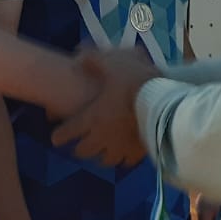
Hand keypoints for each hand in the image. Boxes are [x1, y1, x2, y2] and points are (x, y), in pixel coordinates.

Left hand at [51, 48, 160, 166]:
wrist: (165, 101)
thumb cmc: (134, 80)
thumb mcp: (111, 63)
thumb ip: (92, 60)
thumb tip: (78, 57)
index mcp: (92, 117)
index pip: (68, 132)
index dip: (59, 136)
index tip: (55, 138)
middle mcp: (103, 137)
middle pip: (84, 151)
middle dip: (79, 149)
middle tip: (78, 147)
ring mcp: (122, 147)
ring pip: (105, 161)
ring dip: (100, 157)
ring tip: (101, 154)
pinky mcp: (140, 152)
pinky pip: (127, 162)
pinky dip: (123, 160)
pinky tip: (125, 156)